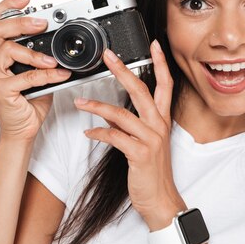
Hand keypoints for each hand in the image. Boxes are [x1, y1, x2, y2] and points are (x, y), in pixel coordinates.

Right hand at [0, 0, 71, 143]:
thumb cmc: (28, 101)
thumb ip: (39, 54)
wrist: (22, 130)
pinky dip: (45, 74)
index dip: (6, 6)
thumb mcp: (35, 72)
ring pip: (8, 50)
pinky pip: (25, 76)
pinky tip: (59, 74)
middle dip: (20, 22)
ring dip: (34, 52)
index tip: (26, 0)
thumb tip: (59, 37)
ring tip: (53, 59)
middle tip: (41, 23)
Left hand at [74, 40, 185, 229]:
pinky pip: (114, 137)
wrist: (161, 198)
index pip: (164, 84)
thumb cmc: (151, 170)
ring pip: (121, 113)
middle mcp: (158, 125)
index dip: (160, 63)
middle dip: (123, 70)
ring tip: (79, 101)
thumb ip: (130, 124)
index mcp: (161, 119)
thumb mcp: (144, 142)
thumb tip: (110, 113)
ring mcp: (151, 139)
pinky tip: (88, 132)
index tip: (154, 45)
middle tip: (108, 55)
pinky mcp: (140, 153)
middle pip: (141, 90)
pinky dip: (98, 132)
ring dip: (97, 105)